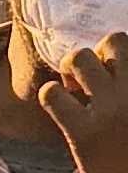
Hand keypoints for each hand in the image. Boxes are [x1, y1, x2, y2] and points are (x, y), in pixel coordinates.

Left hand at [38, 30, 127, 172]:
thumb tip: (110, 70)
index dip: (120, 54)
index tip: (115, 72)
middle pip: (113, 40)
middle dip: (99, 55)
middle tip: (93, 80)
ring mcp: (112, 110)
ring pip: (80, 58)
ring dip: (72, 70)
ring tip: (76, 91)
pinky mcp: (84, 132)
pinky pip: (52, 93)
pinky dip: (51, 95)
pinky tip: (60, 108)